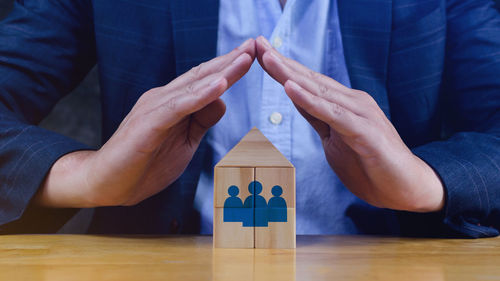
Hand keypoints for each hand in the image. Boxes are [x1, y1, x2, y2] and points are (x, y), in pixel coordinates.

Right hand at [36, 39, 255, 207]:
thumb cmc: (144, 164)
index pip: (204, 80)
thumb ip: (201, 120)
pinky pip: (180, 106)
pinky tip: (220, 85)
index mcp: (173, 103)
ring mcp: (155, 108)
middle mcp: (164, 98)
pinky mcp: (149, 123)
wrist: (108, 184)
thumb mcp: (185, 142)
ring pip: (194, 86)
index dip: (228, 67)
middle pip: (202, 76)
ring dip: (222, 71)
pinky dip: (201, 95)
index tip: (251, 55)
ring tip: (245, 57)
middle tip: (255, 45)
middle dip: (230, 60)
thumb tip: (222, 101)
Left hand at [256, 36, 443, 211]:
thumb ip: (318, 118)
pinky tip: (291, 88)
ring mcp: (360, 114)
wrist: (405, 189)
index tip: (260, 52)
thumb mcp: (334, 139)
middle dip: (281, 62)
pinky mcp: (365, 132)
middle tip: (257, 43)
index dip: (283, 68)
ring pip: (319, 91)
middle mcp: (352, 102)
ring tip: (267, 58)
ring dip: (290, 75)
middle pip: (310, 80)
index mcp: (342, 104)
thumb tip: (297, 98)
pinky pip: (333, 115)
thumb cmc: (370, 165)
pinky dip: (310, 101)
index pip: (307, 83)